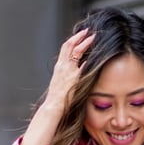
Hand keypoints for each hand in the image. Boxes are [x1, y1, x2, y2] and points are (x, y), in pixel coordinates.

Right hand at [21, 29, 95, 144]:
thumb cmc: (59, 105)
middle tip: (88, 30)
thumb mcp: (65, 91)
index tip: (82, 36)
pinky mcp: (69, 78)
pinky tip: (90, 49)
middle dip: (78, 38)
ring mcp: (64, 72)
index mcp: (59, 71)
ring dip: (82, 43)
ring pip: (72, 52)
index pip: (65, 52)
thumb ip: (71, 82)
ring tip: (91, 36)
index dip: (73, 43)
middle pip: (67, 48)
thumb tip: (80, 77)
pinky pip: (76, 63)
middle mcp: (60, 69)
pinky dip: (82, 55)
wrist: (52, 113)